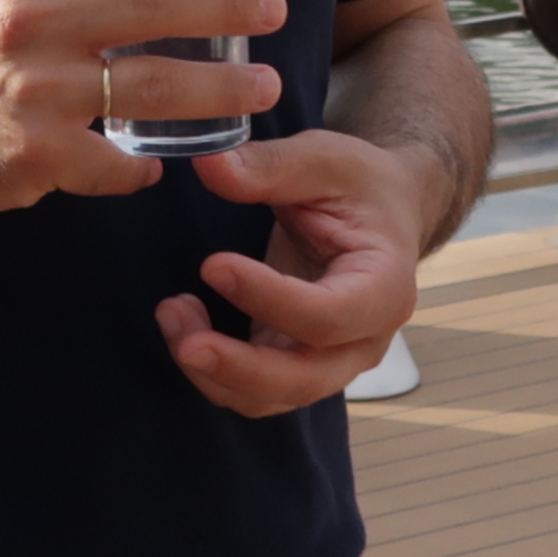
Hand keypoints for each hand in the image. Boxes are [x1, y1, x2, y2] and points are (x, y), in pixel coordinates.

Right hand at [0, 0, 286, 223]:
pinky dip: (145, 166)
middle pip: (151, 3)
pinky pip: (117, 164)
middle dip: (227, 5)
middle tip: (272, 8)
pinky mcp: (35, 158)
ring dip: (223, 87)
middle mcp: (23, 20)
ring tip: (265, 86)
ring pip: (155, 86)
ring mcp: (32, 92)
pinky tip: (164, 163)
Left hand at [167, 127, 436, 416]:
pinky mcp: (296, 363)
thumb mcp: (325, 159)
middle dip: (239, 367)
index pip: (328, 316)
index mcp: (384, 286)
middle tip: (184, 339)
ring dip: (214, 371)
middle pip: (304, 379)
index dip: (269, 299)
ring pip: (272, 397)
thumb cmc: (359, 185)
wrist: (382, 213)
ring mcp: (332, 360)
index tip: (213, 265)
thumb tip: (210, 165)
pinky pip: (253, 390)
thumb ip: (272, 165)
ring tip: (173, 312)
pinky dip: (213, 371)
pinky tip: (184, 322)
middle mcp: (365, 338)